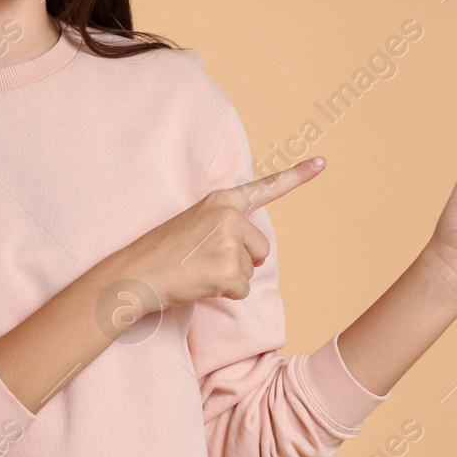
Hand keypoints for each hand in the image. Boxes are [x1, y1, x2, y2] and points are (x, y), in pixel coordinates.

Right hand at [98, 156, 326, 317]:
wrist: (133, 275)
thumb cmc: (161, 254)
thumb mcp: (194, 225)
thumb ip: (225, 226)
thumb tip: (255, 250)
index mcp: (221, 200)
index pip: (265, 187)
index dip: (298, 175)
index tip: (323, 162)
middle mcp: (229, 215)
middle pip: (261, 248)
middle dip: (240, 262)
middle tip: (204, 261)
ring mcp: (229, 241)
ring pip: (250, 271)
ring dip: (227, 279)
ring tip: (197, 271)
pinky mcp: (227, 269)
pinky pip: (241, 290)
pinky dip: (223, 294)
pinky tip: (199, 283)